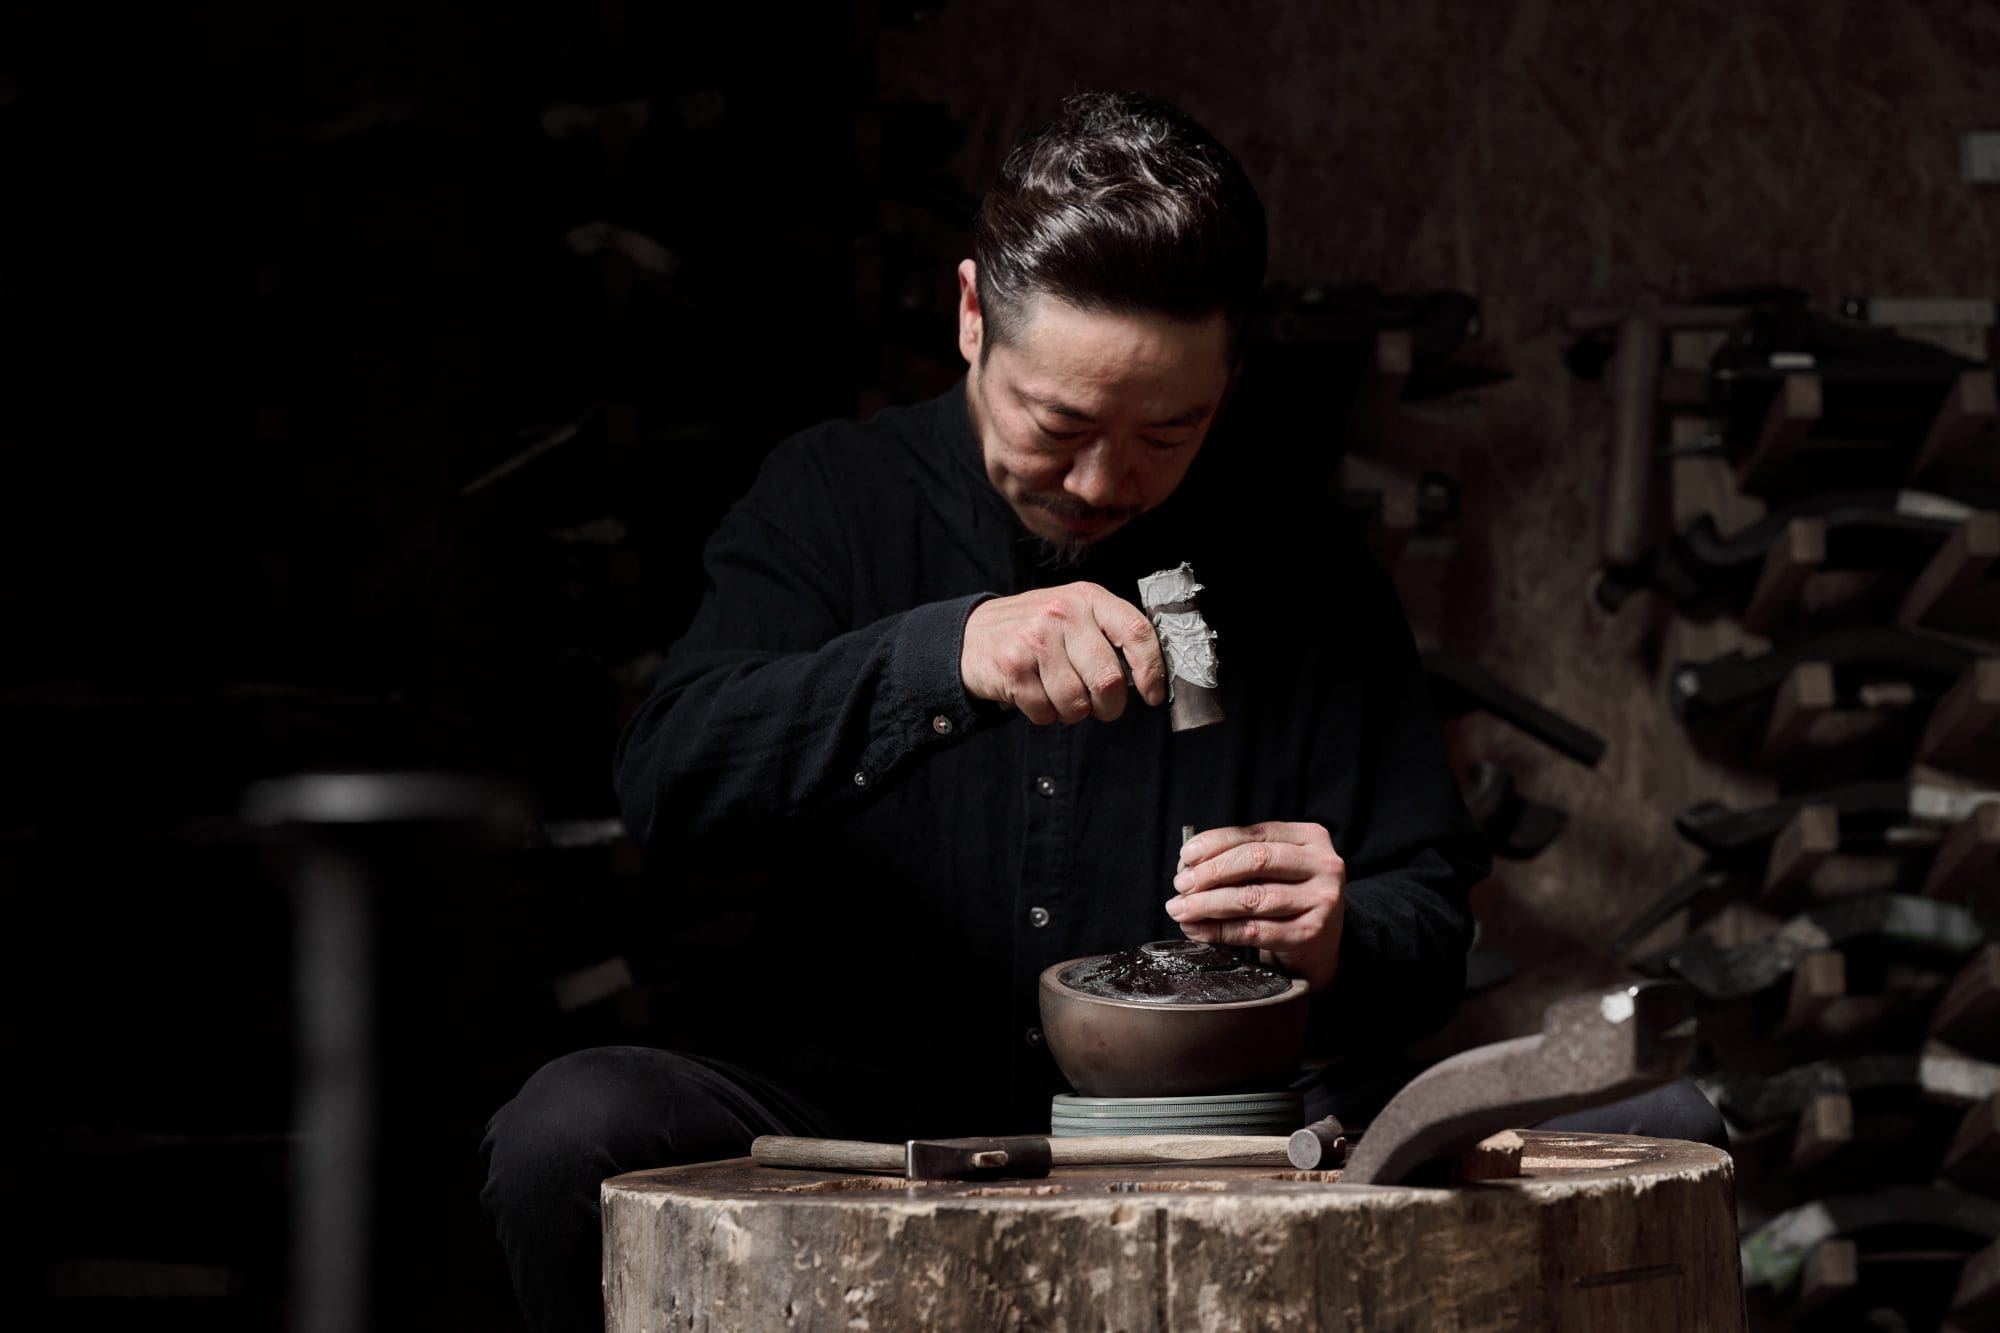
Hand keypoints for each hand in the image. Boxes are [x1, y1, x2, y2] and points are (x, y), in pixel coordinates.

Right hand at [960, 582, 1167, 723]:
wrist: (972, 634)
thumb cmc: (1037, 631)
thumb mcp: (1075, 615)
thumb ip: (1110, 634)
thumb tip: (1152, 678)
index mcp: (1088, 598)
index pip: (1136, 633)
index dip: (1152, 670)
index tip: (1153, 695)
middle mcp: (1063, 613)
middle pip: (1108, 679)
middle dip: (1109, 706)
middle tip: (1102, 706)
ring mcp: (1036, 639)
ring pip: (1076, 703)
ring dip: (1072, 711)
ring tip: (1058, 693)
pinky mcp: (1013, 666)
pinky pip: (1046, 712)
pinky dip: (1044, 714)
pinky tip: (1034, 693)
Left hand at [1166, 822, 1345, 990]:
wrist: (1322, 942)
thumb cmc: (1289, 896)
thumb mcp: (1275, 867)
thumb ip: (1241, 858)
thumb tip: (1189, 865)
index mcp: (1310, 837)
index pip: (1255, 834)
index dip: (1216, 842)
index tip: (1187, 856)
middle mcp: (1322, 864)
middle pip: (1256, 860)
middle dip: (1210, 872)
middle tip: (1181, 885)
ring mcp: (1321, 900)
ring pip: (1252, 897)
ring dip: (1208, 904)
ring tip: (1182, 909)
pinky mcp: (1310, 933)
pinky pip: (1254, 930)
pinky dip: (1219, 930)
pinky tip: (1198, 929)